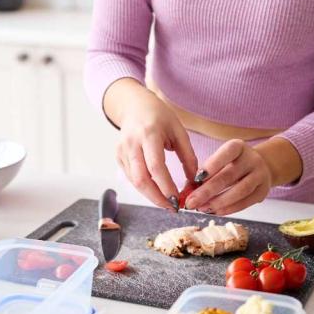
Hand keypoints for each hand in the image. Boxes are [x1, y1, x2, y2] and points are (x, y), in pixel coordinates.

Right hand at [111, 84, 198, 210]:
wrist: (134, 106)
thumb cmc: (159, 116)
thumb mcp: (179, 131)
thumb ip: (188, 156)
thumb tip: (195, 181)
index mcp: (149, 134)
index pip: (156, 167)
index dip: (166, 187)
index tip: (179, 200)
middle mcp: (132, 143)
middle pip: (141, 179)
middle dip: (157, 198)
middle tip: (173, 208)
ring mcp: (122, 151)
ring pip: (135, 182)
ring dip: (151, 196)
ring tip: (168, 202)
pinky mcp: (118, 157)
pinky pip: (131, 178)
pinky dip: (145, 188)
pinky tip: (157, 192)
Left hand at [184, 139, 272, 215]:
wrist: (261, 167)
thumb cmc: (232, 164)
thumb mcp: (221, 160)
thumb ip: (205, 172)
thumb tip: (188, 190)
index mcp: (238, 147)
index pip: (227, 153)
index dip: (212, 165)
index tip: (196, 178)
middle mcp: (251, 159)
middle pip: (229, 175)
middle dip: (208, 191)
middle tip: (191, 202)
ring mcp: (260, 175)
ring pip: (240, 191)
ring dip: (218, 202)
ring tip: (202, 209)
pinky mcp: (263, 192)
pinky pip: (245, 203)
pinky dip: (229, 209)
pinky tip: (215, 211)